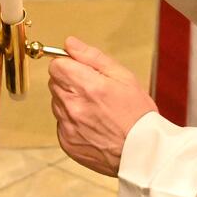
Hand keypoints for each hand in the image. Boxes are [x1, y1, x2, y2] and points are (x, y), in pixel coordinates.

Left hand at [48, 36, 157, 175]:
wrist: (142, 153)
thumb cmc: (137, 115)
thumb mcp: (123, 76)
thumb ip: (92, 57)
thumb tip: (70, 44)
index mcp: (86, 86)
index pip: (56, 65)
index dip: (68, 64)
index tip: (79, 70)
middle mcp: (73, 106)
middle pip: (54, 82)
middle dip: (70, 81)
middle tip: (93, 91)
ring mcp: (68, 126)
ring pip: (57, 103)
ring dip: (70, 102)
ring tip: (95, 109)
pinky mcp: (67, 142)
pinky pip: (61, 124)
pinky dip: (72, 122)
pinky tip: (92, 125)